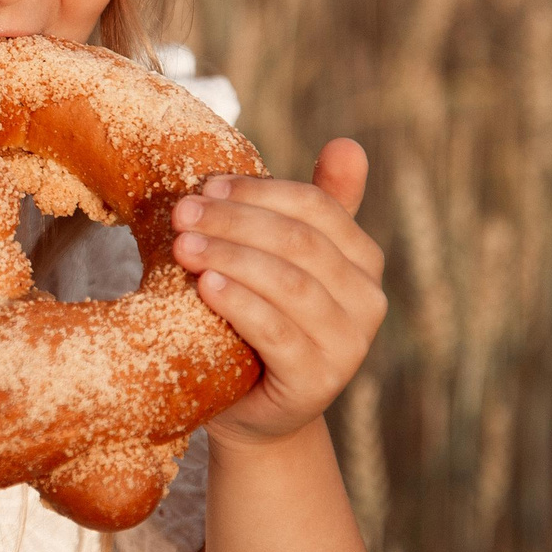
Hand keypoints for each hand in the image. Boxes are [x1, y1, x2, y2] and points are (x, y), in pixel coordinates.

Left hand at [172, 138, 386, 447]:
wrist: (253, 408)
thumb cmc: (262, 319)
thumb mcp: (283, 260)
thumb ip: (312, 206)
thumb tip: (348, 143)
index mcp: (363, 259)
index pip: (317, 207)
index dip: (260, 191)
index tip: (206, 185)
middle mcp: (369, 301)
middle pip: (300, 243)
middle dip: (236, 221)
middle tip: (182, 212)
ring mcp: (350, 345)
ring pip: (291, 285)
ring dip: (232, 258)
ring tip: (184, 245)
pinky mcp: (319, 382)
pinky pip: (278, 333)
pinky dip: (240, 304)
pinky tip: (205, 286)